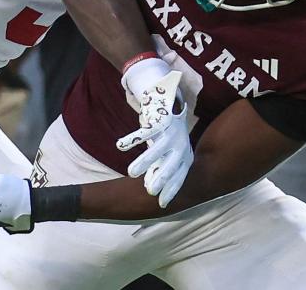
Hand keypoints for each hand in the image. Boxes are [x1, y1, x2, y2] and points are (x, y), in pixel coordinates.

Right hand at [117, 62, 192, 207]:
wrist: (168, 101)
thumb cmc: (168, 134)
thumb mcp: (172, 151)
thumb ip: (164, 167)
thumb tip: (151, 188)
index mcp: (185, 156)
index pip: (180, 177)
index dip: (171, 190)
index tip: (162, 204)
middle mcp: (180, 146)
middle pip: (171, 165)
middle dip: (161, 178)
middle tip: (149, 191)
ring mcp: (171, 133)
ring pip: (156, 149)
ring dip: (144, 161)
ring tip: (132, 172)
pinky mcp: (160, 120)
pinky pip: (144, 131)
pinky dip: (132, 139)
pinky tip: (120, 146)